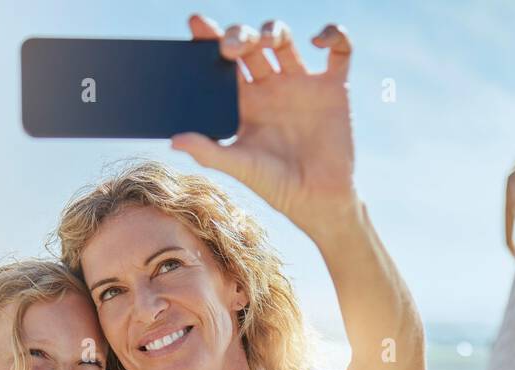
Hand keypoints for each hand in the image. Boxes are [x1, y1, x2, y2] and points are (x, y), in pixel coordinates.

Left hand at [171, 14, 358, 241]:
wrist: (318, 200)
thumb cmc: (276, 186)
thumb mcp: (240, 167)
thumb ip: (209, 151)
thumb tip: (174, 141)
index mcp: (246, 102)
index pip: (223, 63)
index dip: (210, 40)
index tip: (197, 23)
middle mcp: (272, 88)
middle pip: (252, 45)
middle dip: (240, 35)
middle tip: (230, 46)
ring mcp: (302, 85)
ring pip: (285, 40)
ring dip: (274, 29)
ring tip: (267, 39)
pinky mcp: (334, 88)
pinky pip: (340, 50)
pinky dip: (334, 35)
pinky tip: (318, 40)